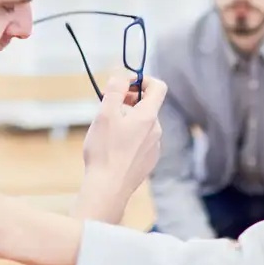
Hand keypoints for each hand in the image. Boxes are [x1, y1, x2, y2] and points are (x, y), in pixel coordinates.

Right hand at [80, 73, 166, 222]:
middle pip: (146, 105)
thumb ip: (116, 90)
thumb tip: (122, 75)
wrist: (107, 189)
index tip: (124, 84)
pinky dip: (128, 137)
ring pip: (142, 124)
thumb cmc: (105, 151)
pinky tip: (112, 147)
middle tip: (107, 105)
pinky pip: (140, 141)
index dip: (142, 79)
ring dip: (126, 120)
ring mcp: (154, 148)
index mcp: (149, 117)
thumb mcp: (105, 114)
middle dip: (127, 100)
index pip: (158, 87)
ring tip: (106, 129)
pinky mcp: (147, 161)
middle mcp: (156, 131)